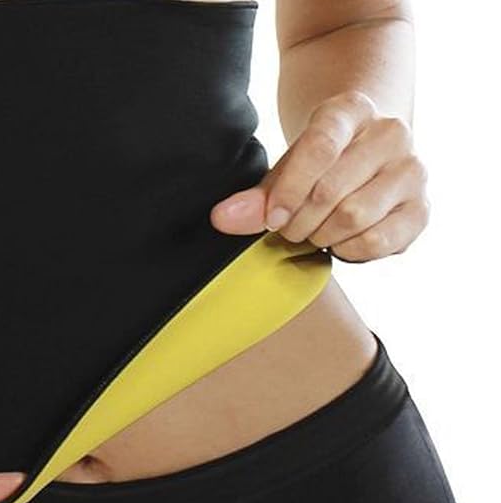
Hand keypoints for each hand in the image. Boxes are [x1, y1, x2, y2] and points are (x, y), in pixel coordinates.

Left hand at [210, 90, 429, 262]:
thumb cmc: (315, 162)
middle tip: (287, 230)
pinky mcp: (421, 208)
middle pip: (333, 190)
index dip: (289, 190)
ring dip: (322, 235)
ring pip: (355, 216)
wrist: (364, 155)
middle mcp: (391, 133)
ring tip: (312, 232)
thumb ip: (255, 196)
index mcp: (351, 110)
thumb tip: (222, 219)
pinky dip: (348, 251)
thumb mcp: (284, 168)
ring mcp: (412, 170)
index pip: (319, 147)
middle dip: (299, 221)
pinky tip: (338, 241)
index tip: (270, 220)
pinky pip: (378, 241)